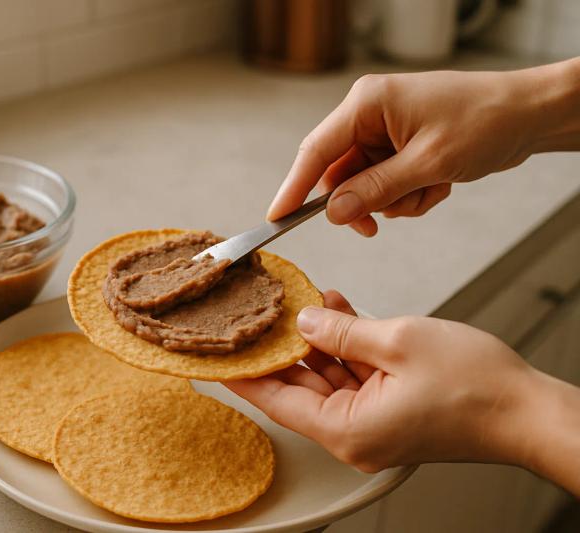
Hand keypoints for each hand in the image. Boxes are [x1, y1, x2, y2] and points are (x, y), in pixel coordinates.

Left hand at [224, 291, 579, 495]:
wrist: (529, 410)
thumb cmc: (476, 386)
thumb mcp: (398, 341)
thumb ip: (342, 331)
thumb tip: (303, 322)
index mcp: (347, 430)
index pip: (275, 401)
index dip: (243, 372)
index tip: (215, 354)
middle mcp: (354, 433)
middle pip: (297, 387)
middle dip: (281, 346)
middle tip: (257, 312)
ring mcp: (372, 422)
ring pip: (326, 377)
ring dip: (315, 339)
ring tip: (302, 301)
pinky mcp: (389, 409)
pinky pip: (354, 375)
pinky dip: (344, 346)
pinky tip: (336, 311)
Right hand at [268, 58, 579, 235]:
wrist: (529, 115)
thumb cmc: (484, 121)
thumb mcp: (427, 163)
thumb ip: (375, 189)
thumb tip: (333, 212)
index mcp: (367, 104)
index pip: (316, 151)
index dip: (294, 187)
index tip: (276, 218)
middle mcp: (370, 116)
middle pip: (339, 174)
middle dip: (362, 202)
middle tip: (374, 226)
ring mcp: (385, 133)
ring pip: (364, 186)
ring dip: (393, 202)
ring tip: (428, 191)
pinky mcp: (400, 149)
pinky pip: (387, 186)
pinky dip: (409, 197)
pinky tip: (437, 186)